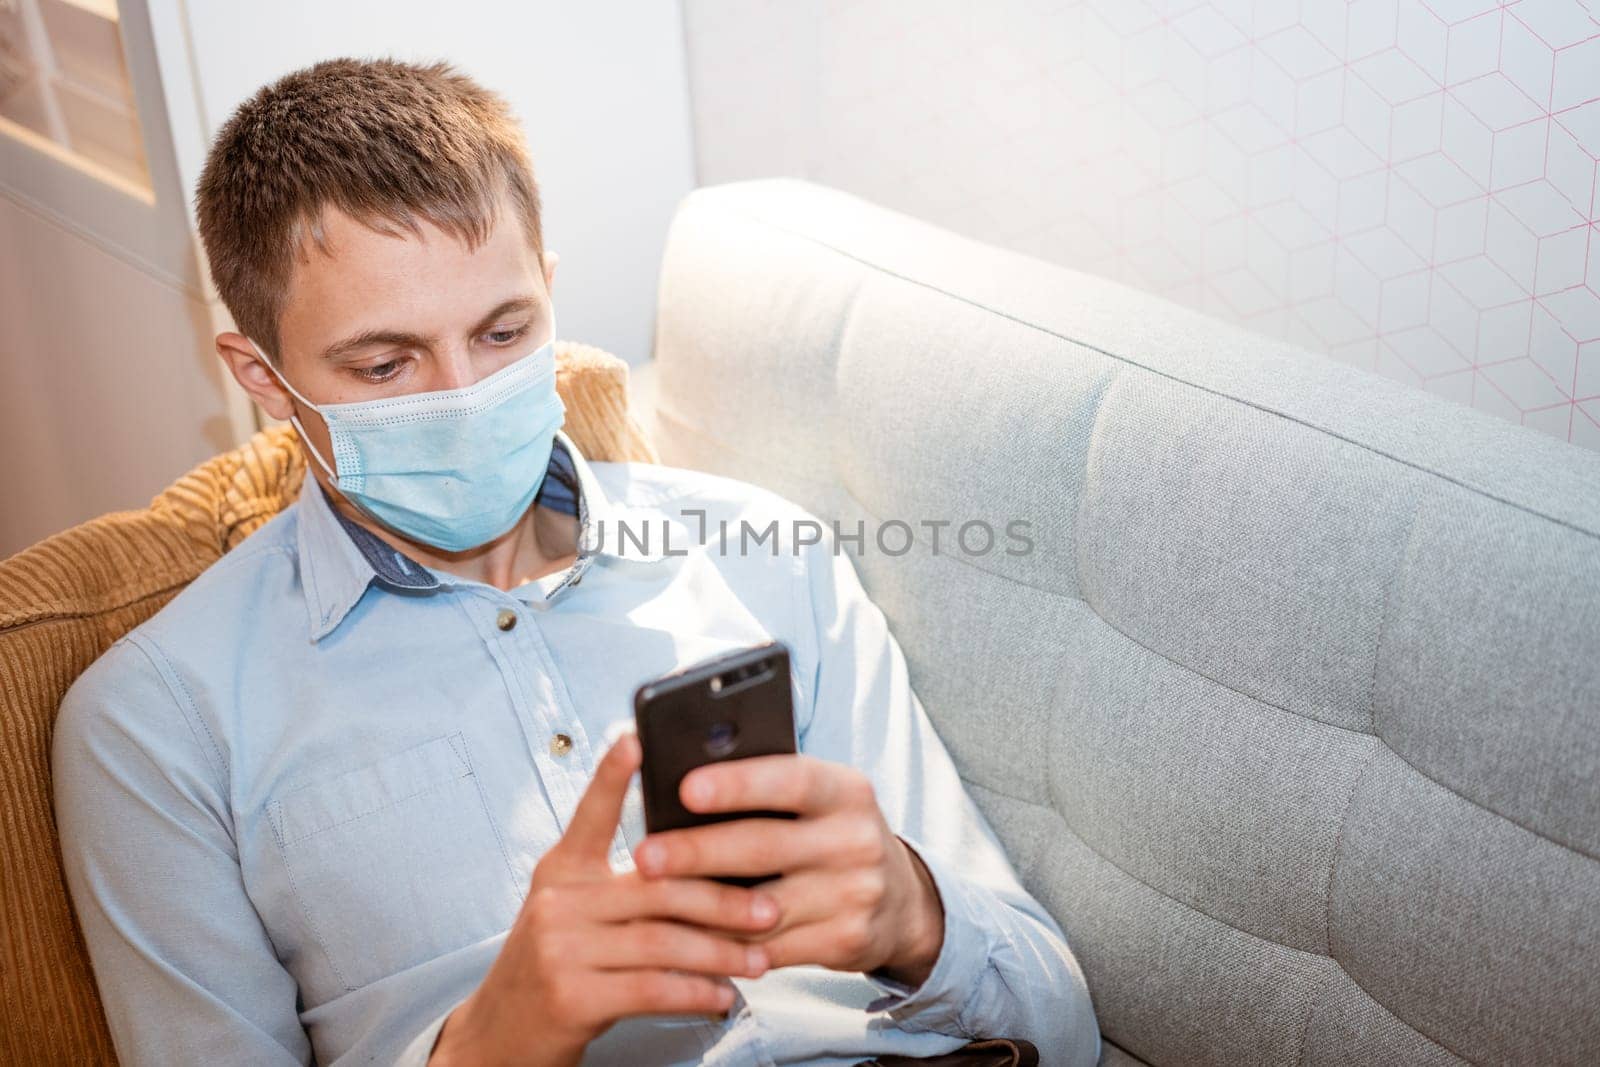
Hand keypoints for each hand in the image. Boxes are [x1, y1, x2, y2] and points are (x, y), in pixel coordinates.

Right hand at [429, 734, 779, 1066]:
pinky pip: (652, 987)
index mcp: (562, 869)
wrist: (502, 1034)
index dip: (612, 774)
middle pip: (657, 886)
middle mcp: (557, 901)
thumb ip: (622, 883)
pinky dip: (696, 991)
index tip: (636, 737)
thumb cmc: (559, 964)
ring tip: (758, 960)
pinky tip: (722, 995)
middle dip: (723, 899)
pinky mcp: (571, 996)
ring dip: (720, 952)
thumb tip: (701, 860)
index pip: (590, 812)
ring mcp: (560, 949)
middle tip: (771, 907)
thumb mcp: (574, 910)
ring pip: (663, 940)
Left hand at [632, 755, 944, 986]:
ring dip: (697, 909)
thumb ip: (766, 792)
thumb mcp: (817, 802)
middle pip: (764, 846)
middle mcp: (856, 839)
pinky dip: (722, 946)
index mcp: (846, 790)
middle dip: (696, 852)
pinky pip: (768, 949)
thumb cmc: (830, 835)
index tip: (685, 789)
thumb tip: (679, 790)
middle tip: (643, 857)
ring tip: (649, 903)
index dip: (737, 785)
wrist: (901, 900)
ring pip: (759, 908)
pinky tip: (685, 938)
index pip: (789, 779)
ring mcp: (855, 894)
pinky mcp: (846, 941)